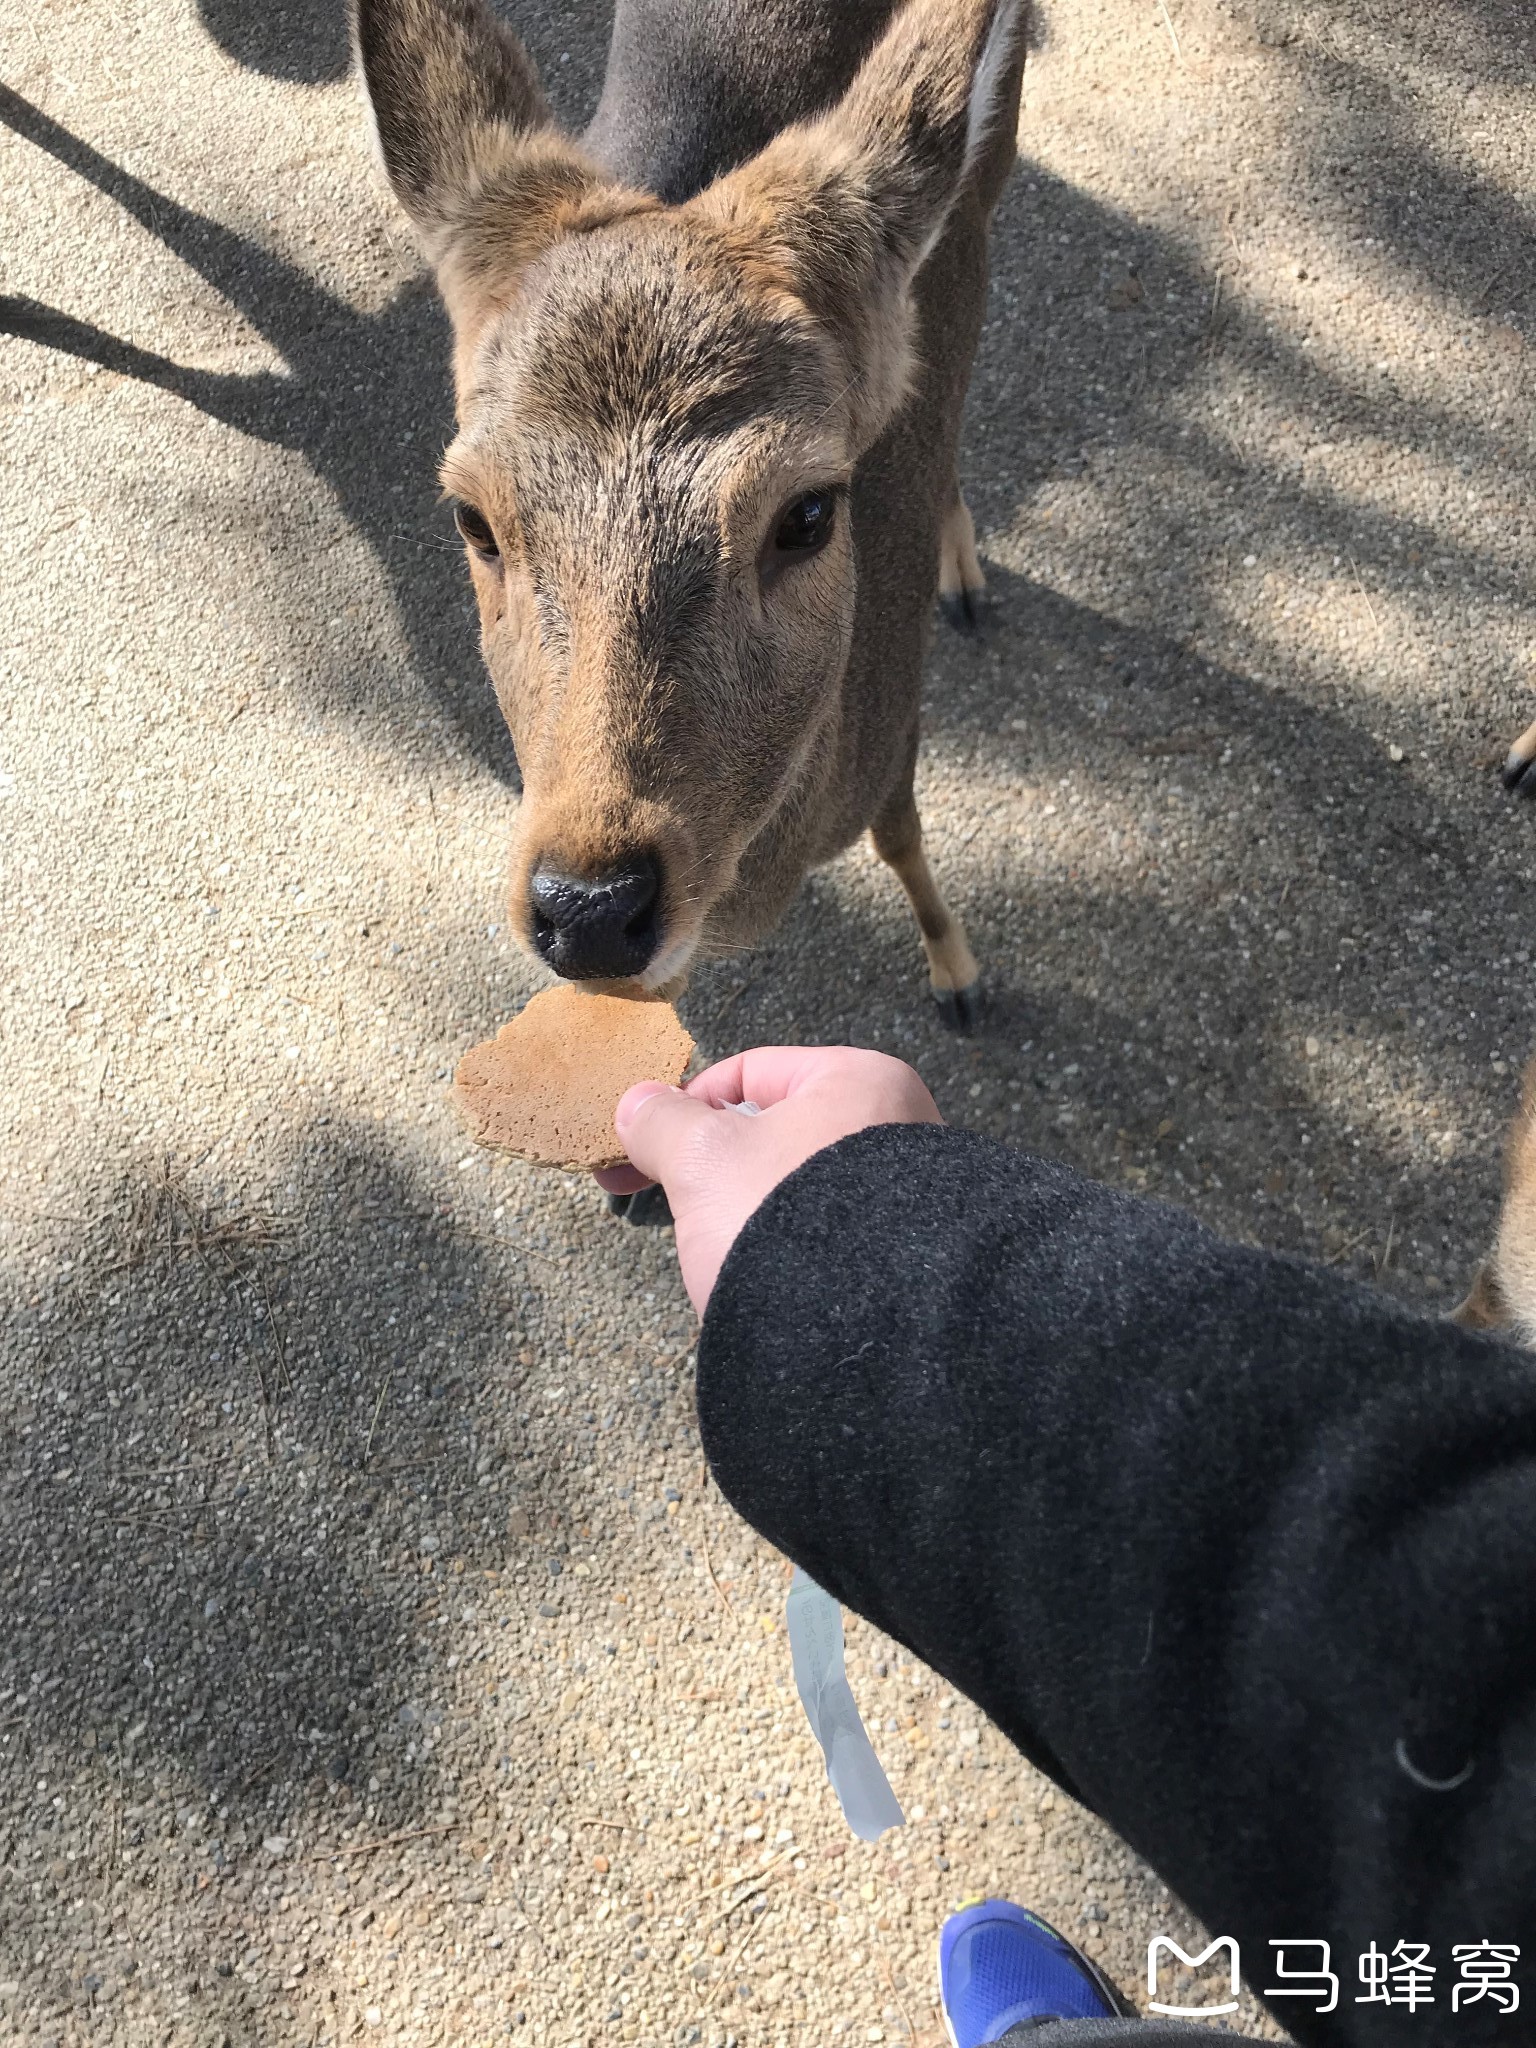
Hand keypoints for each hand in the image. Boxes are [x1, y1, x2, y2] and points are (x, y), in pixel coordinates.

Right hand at [598, 1046, 941, 1313]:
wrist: (853, 1334)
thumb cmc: (785, 1221)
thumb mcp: (702, 1158)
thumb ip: (662, 1122)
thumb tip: (638, 1105)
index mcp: (861, 1080)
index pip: (751, 1071)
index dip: (687, 1104)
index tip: (646, 1143)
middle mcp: (898, 1127)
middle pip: (771, 1130)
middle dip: (712, 1164)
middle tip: (668, 1194)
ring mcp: (900, 1195)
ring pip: (788, 1184)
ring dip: (740, 1207)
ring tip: (714, 1244)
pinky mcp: (893, 1253)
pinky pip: (817, 1231)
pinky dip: (778, 1242)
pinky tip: (750, 1270)